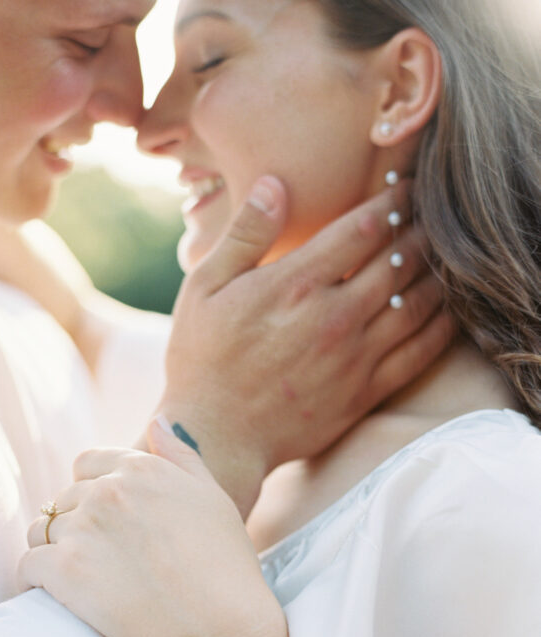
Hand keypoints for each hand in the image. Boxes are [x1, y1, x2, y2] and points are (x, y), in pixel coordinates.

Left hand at [19, 420, 281, 636]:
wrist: (215, 630)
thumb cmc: (223, 570)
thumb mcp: (212, 500)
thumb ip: (181, 456)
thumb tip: (155, 422)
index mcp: (142, 470)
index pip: (87, 464)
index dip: (89, 491)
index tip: (102, 522)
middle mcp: (108, 491)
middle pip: (63, 500)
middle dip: (74, 525)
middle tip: (97, 562)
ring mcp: (83, 528)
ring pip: (41, 530)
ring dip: (52, 550)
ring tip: (75, 579)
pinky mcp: (63, 569)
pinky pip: (28, 564)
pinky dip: (36, 579)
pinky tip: (54, 594)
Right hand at [161, 176, 452, 515]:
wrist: (213, 439)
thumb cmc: (201, 361)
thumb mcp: (203, 289)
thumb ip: (243, 234)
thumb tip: (274, 182)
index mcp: (294, 285)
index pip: (364, 228)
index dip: (392, 200)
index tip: (404, 187)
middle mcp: (333, 317)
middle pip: (400, 260)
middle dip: (421, 230)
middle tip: (434, 213)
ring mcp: (354, 358)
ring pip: (417, 303)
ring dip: (437, 272)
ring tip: (444, 254)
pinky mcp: (364, 394)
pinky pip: (419, 353)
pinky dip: (441, 326)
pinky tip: (449, 309)